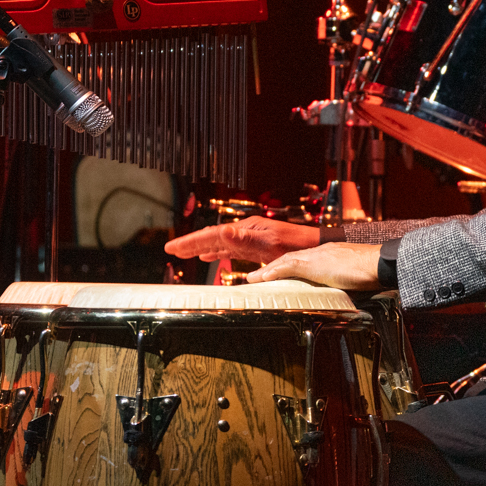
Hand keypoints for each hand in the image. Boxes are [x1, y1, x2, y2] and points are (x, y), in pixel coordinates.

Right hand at [163, 216, 320, 264]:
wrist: (314, 247)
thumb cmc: (295, 245)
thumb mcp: (269, 243)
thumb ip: (245, 239)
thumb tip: (223, 233)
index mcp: (246, 228)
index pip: (213, 234)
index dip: (192, 241)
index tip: (172, 247)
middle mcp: (246, 231)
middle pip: (213, 237)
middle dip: (191, 243)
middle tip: (170, 250)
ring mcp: (250, 238)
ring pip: (220, 243)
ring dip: (201, 248)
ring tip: (183, 253)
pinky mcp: (256, 248)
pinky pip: (230, 249)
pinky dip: (217, 252)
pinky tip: (210, 257)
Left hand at [248, 242, 383, 290]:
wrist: (379, 262)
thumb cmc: (374, 271)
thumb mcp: (356, 278)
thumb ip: (347, 284)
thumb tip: (349, 298)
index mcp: (331, 254)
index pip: (304, 259)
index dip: (289, 266)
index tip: (279, 274)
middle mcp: (322, 252)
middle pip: (290, 258)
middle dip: (273, 267)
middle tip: (257, 276)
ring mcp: (318, 256)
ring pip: (286, 260)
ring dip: (268, 270)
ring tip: (253, 278)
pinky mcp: (314, 263)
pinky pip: (289, 266)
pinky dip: (274, 271)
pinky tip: (262, 277)